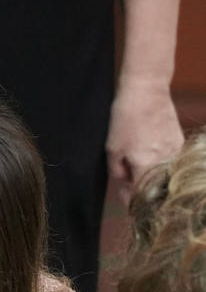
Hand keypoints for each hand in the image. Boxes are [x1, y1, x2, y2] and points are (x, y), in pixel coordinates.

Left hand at [106, 77, 182, 205]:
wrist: (146, 91)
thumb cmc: (125, 119)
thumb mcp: (112, 149)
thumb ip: (118, 172)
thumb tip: (127, 184)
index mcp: (147, 165)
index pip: (141, 195)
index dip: (130, 199)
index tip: (123, 196)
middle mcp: (166, 161)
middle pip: (154, 187)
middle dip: (139, 187)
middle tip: (126, 180)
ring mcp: (176, 151)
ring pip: (162, 174)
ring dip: (148, 174)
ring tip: (134, 161)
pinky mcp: (180, 142)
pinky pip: (168, 161)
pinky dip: (157, 163)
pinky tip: (145, 151)